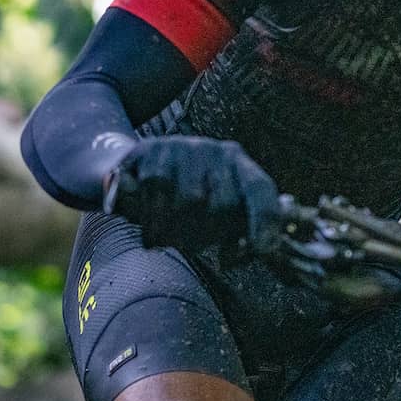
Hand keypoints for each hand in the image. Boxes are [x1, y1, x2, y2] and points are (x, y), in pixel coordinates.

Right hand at [103, 136, 279, 249]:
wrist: (135, 171)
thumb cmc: (184, 199)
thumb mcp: (216, 212)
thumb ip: (238, 233)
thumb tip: (250, 253)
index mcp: (239, 164)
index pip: (260, 190)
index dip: (266, 222)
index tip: (261, 251)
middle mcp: (215, 150)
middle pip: (222, 204)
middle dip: (207, 235)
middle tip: (191, 247)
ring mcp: (183, 147)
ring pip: (187, 201)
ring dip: (175, 231)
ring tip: (167, 237)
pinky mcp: (152, 150)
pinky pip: (156, 191)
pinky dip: (151, 217)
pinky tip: (149, 226)